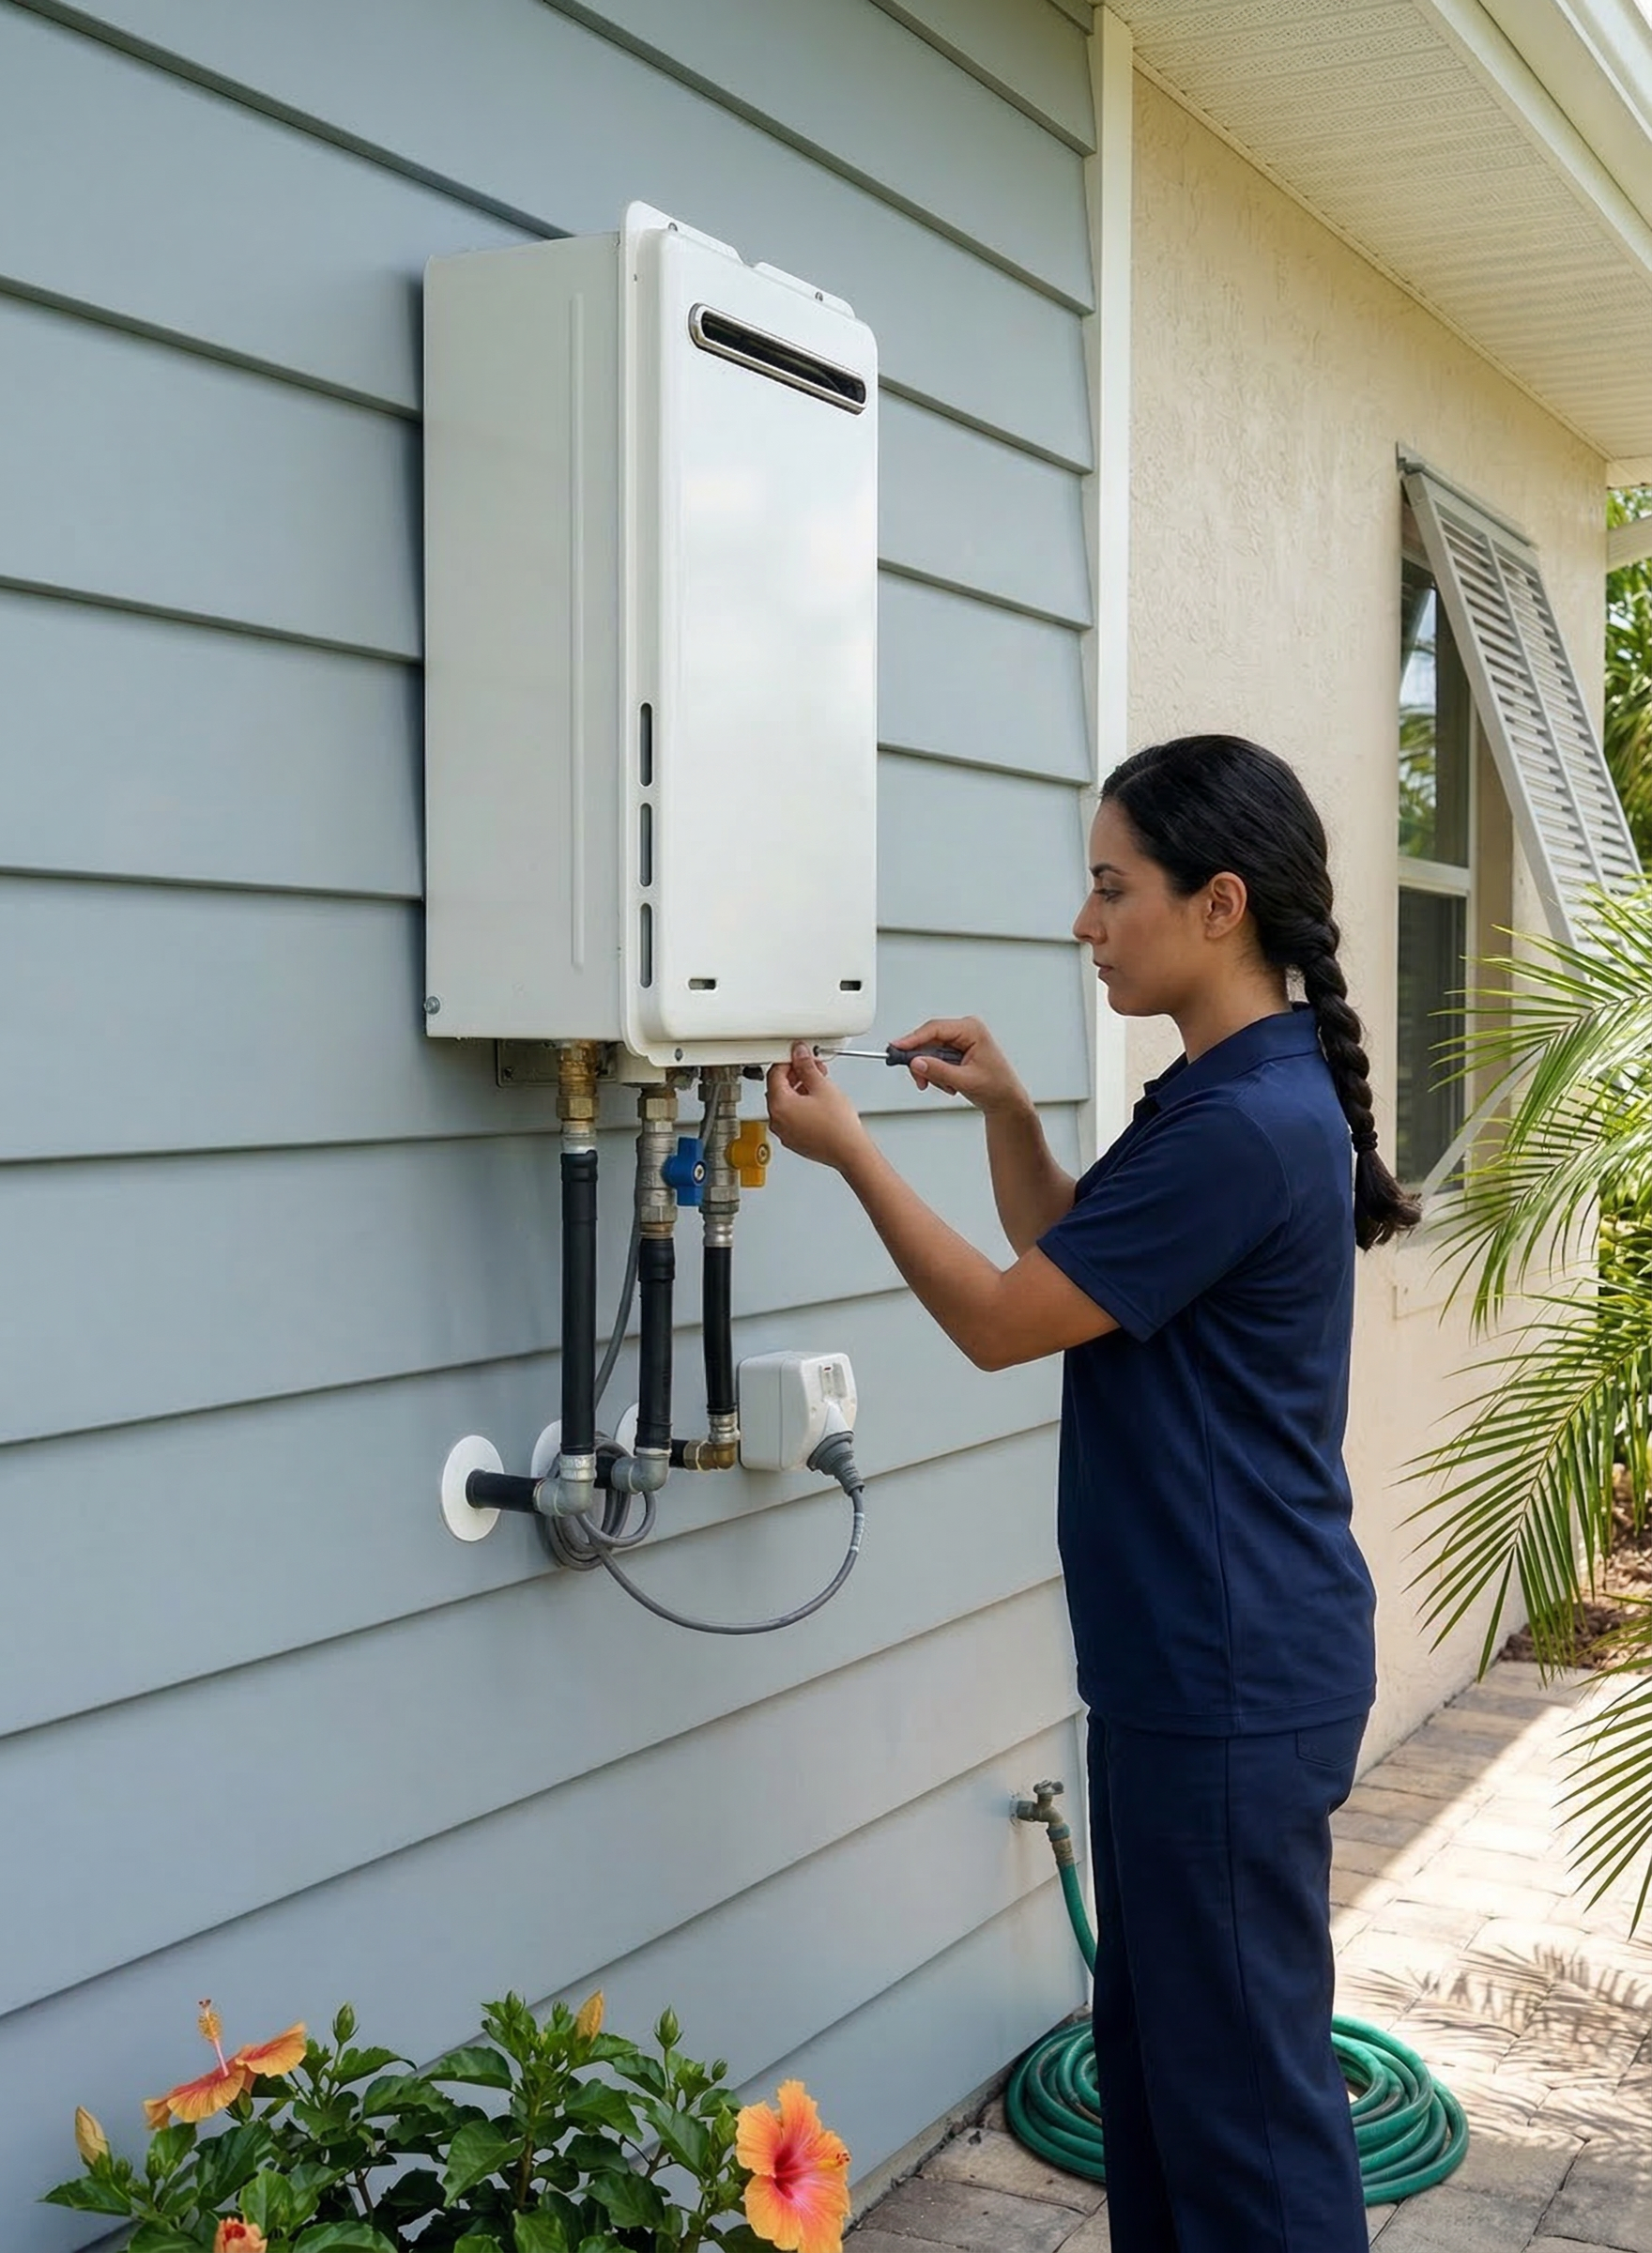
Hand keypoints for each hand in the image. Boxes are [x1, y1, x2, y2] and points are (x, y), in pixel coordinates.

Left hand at [766, 1046, 874, 1172]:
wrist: (850, 1151)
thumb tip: (800, 1055)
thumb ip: (807, 1066)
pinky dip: (800, 1106)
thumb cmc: (838, 1126)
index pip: (774, 1073)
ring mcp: (784, 1132)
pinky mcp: (794, 1139)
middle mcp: (777, 1120)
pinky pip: (791, 1117)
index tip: (799, 1056)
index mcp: (779, 1105)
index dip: (788, 1060)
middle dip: (795, 1074)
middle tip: (812, 1068)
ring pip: (785, 1103)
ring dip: (799, 1089)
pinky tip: (817, 1101)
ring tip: (819, 1084)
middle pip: (778, 1088)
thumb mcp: (822, 1086)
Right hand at [891, 1018, 1028, 1114]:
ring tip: (947, 1086)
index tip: (896, 1047)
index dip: (913, 1039)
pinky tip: (949, 1084)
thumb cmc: (997, 1087)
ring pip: (929, 1052)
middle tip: (919, 1079)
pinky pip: (935, 1059)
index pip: (935, 1029)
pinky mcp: (956, 1051)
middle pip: (928, 1040)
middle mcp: (965, 1031)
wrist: (1006, 1101)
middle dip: (923, 1063)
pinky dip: (936, 1074)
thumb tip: (917, 1062)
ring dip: (932, 1072)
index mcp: (972, 1029)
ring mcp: (960, 1040)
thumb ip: (939, 1071)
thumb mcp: (965, 1080)